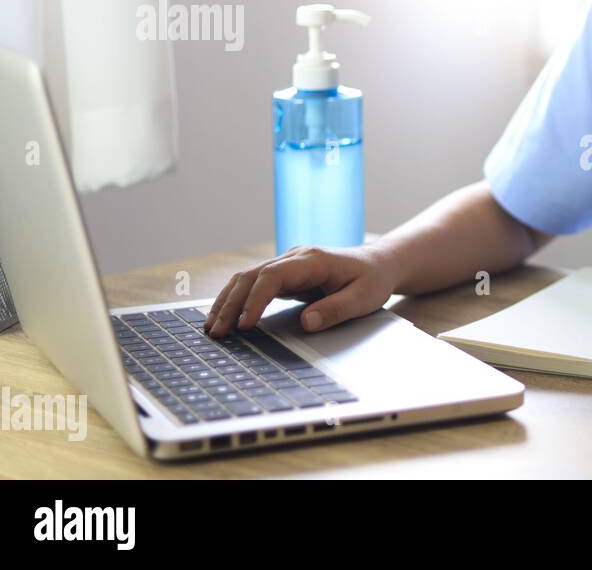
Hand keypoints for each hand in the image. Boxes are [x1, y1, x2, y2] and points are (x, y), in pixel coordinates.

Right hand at [204, 244, 399, 337]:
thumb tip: (306, 323)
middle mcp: (295, 257)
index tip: (244, 324)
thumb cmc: (372, 281)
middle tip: (217, 333)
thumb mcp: (363, 299)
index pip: (273, 276)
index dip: (255, 300)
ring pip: (247, 278)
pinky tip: (224, 318)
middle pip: (252, 275)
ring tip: (212, 329)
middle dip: (231, 304)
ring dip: (228, 302)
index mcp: (313, 260)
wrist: (379, 264)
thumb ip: (335, 310)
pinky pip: (254, 285)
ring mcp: (287, 264)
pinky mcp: (284, 274)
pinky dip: (236, 301)